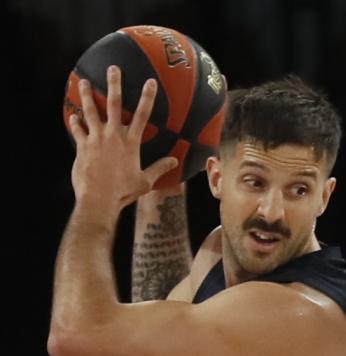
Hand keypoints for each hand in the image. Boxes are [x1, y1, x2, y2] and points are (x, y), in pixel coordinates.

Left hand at [68, 65, 177, 218]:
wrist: (99, 198)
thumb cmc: (124, 191)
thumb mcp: (146, 181)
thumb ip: (159, 168)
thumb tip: (174, 162)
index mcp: (131, 142)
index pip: (143, 115)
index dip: (147, 97)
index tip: (150, 82)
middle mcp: (113, 136)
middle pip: (115, 104)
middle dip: (115, 85)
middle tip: (113, 69)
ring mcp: (96, 139)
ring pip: (90, 111)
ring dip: (87, 95)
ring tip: (83, 82)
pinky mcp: (82, 147)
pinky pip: (77, 130)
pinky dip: (75, 122)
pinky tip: (72, 116)